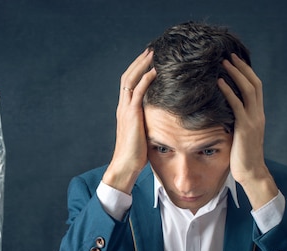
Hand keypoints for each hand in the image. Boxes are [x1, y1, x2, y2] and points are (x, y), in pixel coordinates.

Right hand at [102, 49, 155, 193]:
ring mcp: (125, 110)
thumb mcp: (143, 134)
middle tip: (151, 50)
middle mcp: (123, 107)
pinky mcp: (131, 115)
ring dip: (142, 65)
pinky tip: (155, 71)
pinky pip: (137, 92)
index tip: (148, 61)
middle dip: (139, 62)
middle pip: (128, 76)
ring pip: (131, 80)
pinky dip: (146, 79)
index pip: (129, 84)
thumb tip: (164, 119)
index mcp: (124, 110)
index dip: (137, 70)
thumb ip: (149, 122)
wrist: (125, 165)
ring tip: (152, 54)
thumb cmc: (135, 154)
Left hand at [218, 54, 276, 208]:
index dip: (246, 73)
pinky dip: (228, 92)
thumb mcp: (239, 135)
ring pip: (248, 90)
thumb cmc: (241, 156)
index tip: (235, 61)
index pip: (255, 88)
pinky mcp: (245, 128)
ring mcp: (253, 120)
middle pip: (253, 83)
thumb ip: (235, 122)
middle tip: (229, 55)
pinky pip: (237, 105)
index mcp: (258, 115)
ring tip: (224, 63)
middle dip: (241, 68)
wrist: (252, 173)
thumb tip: (220, 113)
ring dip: (235, 74)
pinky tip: (218, 83)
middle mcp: (258, 114)